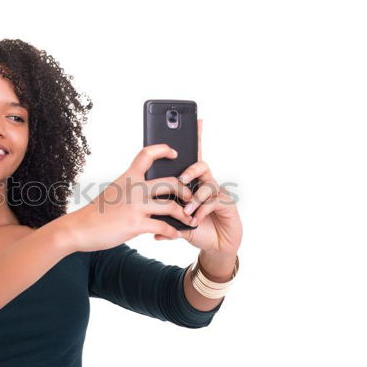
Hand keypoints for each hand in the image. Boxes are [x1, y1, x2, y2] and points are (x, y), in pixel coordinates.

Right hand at [63, 143, 195, 252]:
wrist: (80, 228)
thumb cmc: (97, 212)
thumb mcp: (114, 192)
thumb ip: (131, 189)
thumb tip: (148, 192)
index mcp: (128, 177)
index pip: (147, 154)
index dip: (163, 149)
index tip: (174, 152)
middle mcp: (134, 188)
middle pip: (171, 182)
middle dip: (186, 190)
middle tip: (190, 197)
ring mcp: (136, 206)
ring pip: (172, 206)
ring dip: (185, 214)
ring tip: (189, 219)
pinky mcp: (136, 224)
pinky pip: (163, 226)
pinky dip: (174, 231)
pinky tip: (177, 234)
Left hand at [154, 118, 242, 255]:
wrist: (215, 245)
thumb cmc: (195, 228)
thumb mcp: (174, 220)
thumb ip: (161, 215)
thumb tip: (140, 216)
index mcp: (191, 182)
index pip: (192, 156)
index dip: (196, 138)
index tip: (198, 120)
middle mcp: (205, 183)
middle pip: (200, 165)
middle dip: (191, 170)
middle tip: (182, 179)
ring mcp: (217, 192)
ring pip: (207, 184)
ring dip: (194, 198)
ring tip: (186, 211)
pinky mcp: (227, 203)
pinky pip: (214, 201)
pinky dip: (202, 211)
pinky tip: (195, 220)